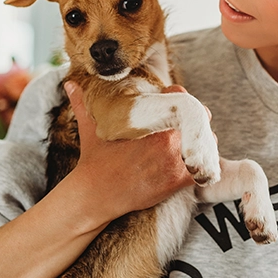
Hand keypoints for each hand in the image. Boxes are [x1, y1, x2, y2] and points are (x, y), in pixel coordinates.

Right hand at [63, 82, 194, 224]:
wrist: (97, 194)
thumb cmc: (95, 160)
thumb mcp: (90, 126)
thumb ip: (83, 102)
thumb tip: (70, 84)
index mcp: (150, 118)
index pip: (180, 95)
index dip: (179, 98)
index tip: (173, 106)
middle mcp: (167, 136)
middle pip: (199, 117)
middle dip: (194, 121)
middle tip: (183, 127)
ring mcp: (176, 158)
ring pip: (206, 142)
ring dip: (200, 143)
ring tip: (187, 146)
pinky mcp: (179, 179)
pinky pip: (204, 168)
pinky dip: (201, 166)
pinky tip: (191, 165)